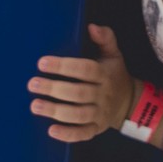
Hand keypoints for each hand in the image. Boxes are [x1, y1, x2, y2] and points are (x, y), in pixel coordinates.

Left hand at [27, 24, 135, 141]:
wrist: (130, 103)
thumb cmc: (114, 74)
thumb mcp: (114, 54)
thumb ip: (105, 38)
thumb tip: (91, 26)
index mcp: (105, 74)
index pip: (85, 69)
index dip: (64, 66)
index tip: (42, 63)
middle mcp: (103, 95)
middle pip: (78, 93)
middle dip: (54, 89)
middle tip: (32, 84)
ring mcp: (100, 114)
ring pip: (78, 115)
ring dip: (56, 111)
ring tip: (35, 105)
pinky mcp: (96, 129)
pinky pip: (83, 134)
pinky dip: (68, 134)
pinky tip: (51, 131)